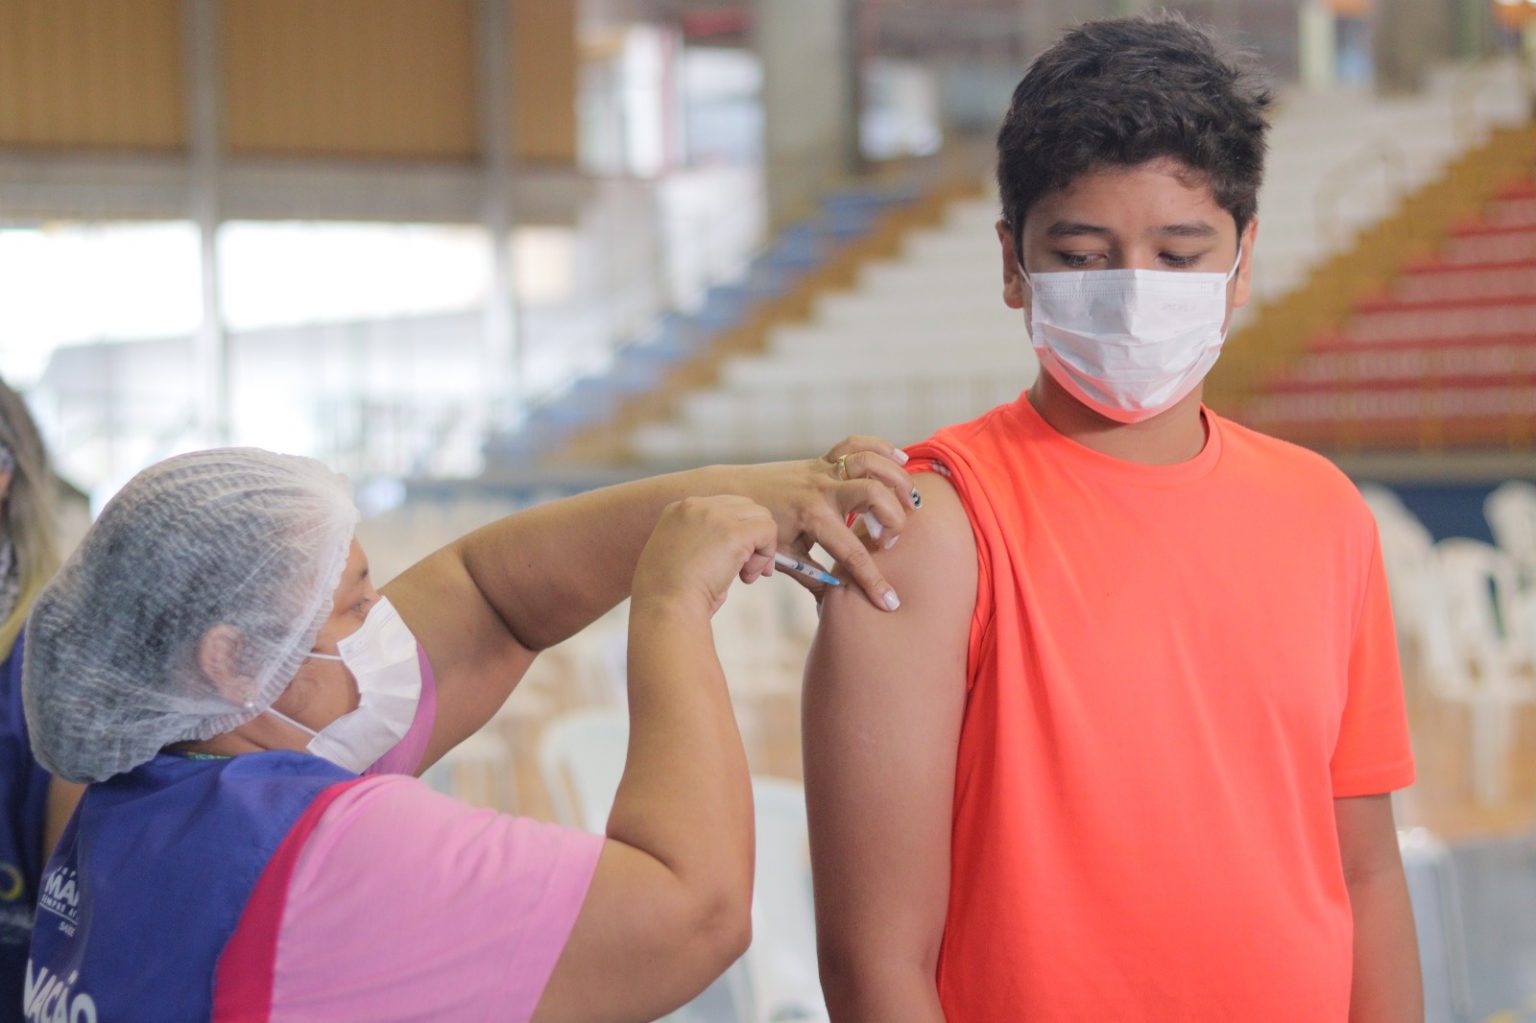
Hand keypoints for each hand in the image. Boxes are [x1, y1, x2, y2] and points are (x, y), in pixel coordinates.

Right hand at [632, 496, 779, 619]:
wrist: (665, 607)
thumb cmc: (668, 596)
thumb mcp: (676, 558)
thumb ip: (698, 544)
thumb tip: (731, 551)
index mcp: (677, 511)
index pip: (722, 508)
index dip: (734, 534)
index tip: (729, 563)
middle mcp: (695, 506)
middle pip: (744, 507)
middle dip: (752, 538)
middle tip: (746, 572)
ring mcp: (714, 516)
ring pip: (760, 516)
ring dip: (761, 546)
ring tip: (746, 575)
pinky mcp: (732, 533)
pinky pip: (768, 530)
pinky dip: (767, 554)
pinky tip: (748, 575)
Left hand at [718, 436, 917, 611]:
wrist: (734, 492)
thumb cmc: (759, 528)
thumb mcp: (784, 555)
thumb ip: (811, 576)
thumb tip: (832, 603)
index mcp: (812, 517)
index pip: (851, 552)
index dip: (872, 580)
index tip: (889, 601)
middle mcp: (821, 489)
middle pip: (872, 493)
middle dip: (892, 519)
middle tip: (890, 541)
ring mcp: (823, 470)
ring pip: (869, 462)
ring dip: (896, 478)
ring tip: (910, 500)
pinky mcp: (823, 459)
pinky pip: (856, 444)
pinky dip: (881, 447)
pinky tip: (899, 458)